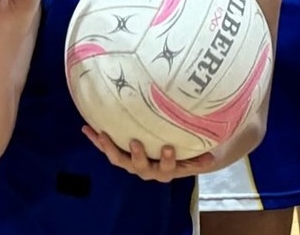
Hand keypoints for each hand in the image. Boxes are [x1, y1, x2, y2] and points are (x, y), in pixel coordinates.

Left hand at [81, 127, 217, 182]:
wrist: (169, 158)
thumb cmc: (185, 153)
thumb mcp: (194, 155)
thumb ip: (201, 156)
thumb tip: (212, 156)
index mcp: (167, 170)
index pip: (168, 168)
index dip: (167, 160)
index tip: (168, 148)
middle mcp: (147, 170)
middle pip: (141, 167)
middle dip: (138, 156)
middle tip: (135, 143)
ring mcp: (132, 164)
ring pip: (119, 159)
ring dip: (109, 147)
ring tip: (102, 135)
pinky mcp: (120, 155)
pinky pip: (108, 148)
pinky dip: (97, 140)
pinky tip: (86, 129)